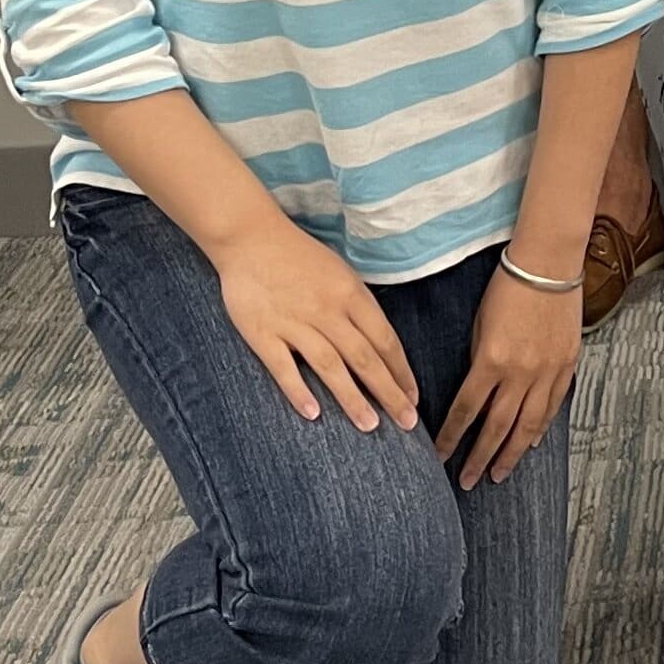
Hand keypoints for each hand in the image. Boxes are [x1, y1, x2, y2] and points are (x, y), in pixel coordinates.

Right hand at [211, 219, 416, 430]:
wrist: (250, 237)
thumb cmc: (299, 256)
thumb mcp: (340, 272)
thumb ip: (358, 306)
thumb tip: (380, 342)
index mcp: (350, 294)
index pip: (385, 339)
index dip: (401, 371)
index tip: (413, 397)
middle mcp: (327, 311)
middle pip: (365, 358)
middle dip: (389, 393)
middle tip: (406, 423)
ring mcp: (294, 323)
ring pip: (330, 366)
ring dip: (352, 398)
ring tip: (369, 425)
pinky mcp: (263, 333)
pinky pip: (283, 367)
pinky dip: (298, 391)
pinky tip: (313, 414)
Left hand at [435, 263, 581, 487]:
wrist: (548, 265)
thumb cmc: (507, 288)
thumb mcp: (479, 325)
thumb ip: (478, 362)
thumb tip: (476, 393)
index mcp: (491, 360)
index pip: (466, 411)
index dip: (452, 438)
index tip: (439, 457)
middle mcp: (520, 373)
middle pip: (497, 427)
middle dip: (480, 458)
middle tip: (468, 481)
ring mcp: (547, 372)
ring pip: (527, 425)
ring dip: (510, 453)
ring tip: (498, 474)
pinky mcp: (566, 366)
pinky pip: (552, 406)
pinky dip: (539, 428)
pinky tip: (529, 443)